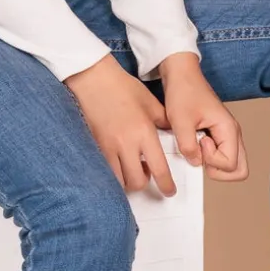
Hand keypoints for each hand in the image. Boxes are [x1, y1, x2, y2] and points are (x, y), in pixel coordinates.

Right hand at [63, 51, 246, 194]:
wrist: (95, 80)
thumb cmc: (123, 88)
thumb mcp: (151, 103)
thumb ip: (164, 121)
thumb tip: (174, 134)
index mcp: (144, 132)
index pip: (158, 168)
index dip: (166, 185)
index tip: (169, 191)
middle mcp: (126, 143)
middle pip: (137, 181)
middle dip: (144, 184)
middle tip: (145, 173)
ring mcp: (108, 147)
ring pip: (119, 180)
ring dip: (127, 180)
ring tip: (130, 167)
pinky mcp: (95, 146)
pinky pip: (105, 170)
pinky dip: (113, 173)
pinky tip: (118, 162)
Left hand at [156, 51, 248, 182]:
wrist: (182, 75)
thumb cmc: (184, 91)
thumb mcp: (180, 121)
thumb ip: (188, 146)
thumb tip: (196, 163)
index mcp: (229, 129)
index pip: (230, 164)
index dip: (211, 160)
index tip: (199, 142)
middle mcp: (233, 134)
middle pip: (239, 170)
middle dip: (218, 170)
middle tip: (200, 155)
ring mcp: (228, 135)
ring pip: (231, 165)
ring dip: (213, 164)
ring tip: (197, 147)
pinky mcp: (219, 135)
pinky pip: (222, 156)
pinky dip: (208, 157)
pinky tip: (195, 143)